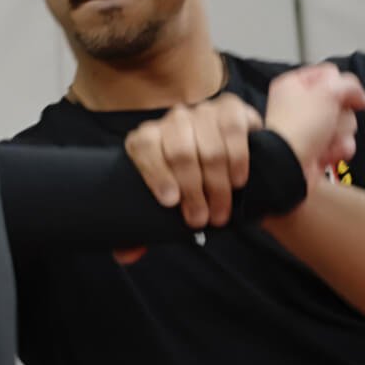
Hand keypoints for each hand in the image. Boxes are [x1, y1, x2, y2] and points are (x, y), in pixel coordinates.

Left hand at [123, 94, 262, 229]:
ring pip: (210, 147)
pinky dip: (237, 160)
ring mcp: (202, 112)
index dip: (156, 173)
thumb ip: (141, 229)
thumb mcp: (166, 204)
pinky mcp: (231, 108)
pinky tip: (238, 182)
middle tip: (200, 220)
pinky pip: (233, 131)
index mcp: (146, 139)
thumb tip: (126, 255)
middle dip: (192, 191)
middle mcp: (172, 121)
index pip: (144, 146)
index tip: (170, 202)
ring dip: (217, 186)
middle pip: (180, 152)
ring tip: (220, 213)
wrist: (230, 162)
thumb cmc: (189, 186)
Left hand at [264, 63, 364, 180]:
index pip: (330, 73)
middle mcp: (300, 104)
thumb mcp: (327, 92)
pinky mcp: (318, 145)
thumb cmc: (300, 127)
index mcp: (294, 84)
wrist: (290, 165)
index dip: (342, 85)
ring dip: (342, 133)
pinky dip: (339, 148)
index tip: (346, 96)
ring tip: (328, 140)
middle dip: (342, 115)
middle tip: (330, 120)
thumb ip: (348, 85)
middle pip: (341, 100)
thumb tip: (358, 96)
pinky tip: (329, 153)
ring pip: (345, 122)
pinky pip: (342, 141)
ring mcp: (309, 126)